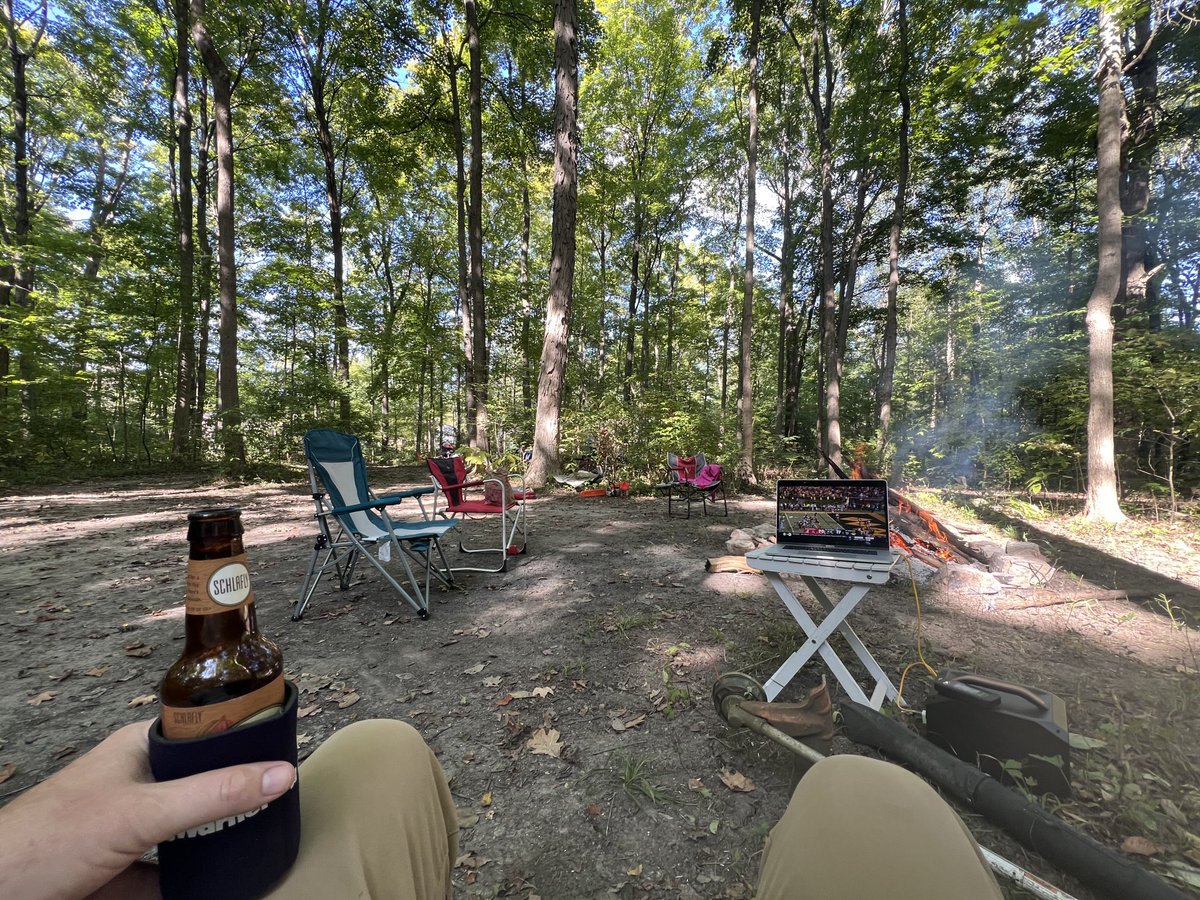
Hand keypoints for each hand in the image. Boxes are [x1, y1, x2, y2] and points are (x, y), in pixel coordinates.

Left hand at [0, 720, 294, 899]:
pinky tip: (220, 883)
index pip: (208, 730)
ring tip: (262, 844)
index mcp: (140, 747)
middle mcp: (137, 781)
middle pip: (203, 784)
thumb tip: (281, 773)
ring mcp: (127, 827)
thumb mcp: (143, 813)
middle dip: (238, 798)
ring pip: (188, 830)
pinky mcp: (120, 870)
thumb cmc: (51, 840)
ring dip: (216, 842)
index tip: (289, 753)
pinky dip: (192, 880)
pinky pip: (168, 871)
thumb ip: (213, 794)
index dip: (248, 740)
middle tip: (283, 808)